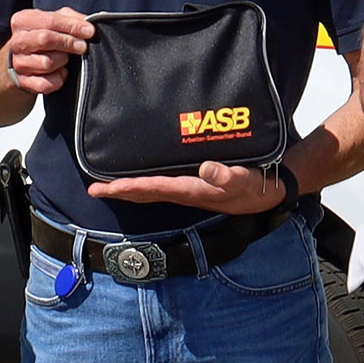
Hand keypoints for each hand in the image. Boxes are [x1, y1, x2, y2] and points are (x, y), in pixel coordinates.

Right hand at [2, 7, 94, 93]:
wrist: (21, 63)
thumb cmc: (41, 40)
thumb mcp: (53, 22)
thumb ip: (70, 18)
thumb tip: (87, 24)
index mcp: (23, 21)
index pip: (50, 20)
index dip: (73, 26)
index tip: (89, 31)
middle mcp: (17, 42)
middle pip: (46, 39)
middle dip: (68, 43)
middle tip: (82, 47)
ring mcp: (18, 63)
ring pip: (47, 63)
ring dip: (62, 61)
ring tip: (65, 59)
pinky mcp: (23, 82)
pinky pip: (46, 83)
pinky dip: (58, 79)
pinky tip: (60, 73)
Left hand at [90, 160, 290, 212]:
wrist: (270, 192)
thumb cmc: (256, 185)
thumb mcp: (245, 180)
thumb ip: (227, 176)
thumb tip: (206, 169)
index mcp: (192, 190)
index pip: (153, 188)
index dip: (128, 187)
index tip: (105, 187)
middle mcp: (185, 192)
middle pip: (145, 193)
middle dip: (118, 191)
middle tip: (93, 190)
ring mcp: (188, 191)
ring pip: (151, 191)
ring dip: (128, 189)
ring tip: (106, 186)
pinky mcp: (193, 186)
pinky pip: (161, 186)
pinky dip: (144, 184)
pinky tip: (137, 180)